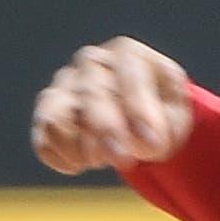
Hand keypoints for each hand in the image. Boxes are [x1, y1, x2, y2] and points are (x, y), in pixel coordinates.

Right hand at [31, 36, 192, 174]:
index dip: (139, 111)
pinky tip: (76, 166)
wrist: (138, 112)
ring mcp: (65, 83)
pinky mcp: (48, 109)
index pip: (130, 76)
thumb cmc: (161, 111)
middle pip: (91, 93)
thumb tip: (144, 141)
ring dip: (77, 147)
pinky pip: (43, 135)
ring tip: (99, 161)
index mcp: (129, 54)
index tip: (152, 145)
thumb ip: (166, 126)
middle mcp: (92, 61)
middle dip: (106, 131)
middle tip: (123, 161)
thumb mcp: (176, 115)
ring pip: (57, 114)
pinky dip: (58, 156)